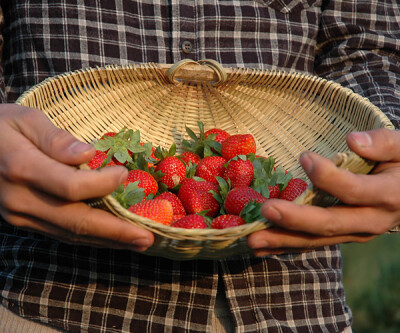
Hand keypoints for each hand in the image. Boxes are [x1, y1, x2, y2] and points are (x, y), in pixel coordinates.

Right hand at [0, 104, 153, 250]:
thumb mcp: (25, 119)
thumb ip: (55, 138)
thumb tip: (88, 155)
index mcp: (21, 167)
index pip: (71, 186)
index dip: (103, 184)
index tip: (125, 174)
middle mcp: (20, 198)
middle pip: (75, 220)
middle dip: (116, 232)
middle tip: (148, 238)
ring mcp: (20, 214)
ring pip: (69, 233)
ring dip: (107, 241)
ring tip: (138, 243)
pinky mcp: (23, 220)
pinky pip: (61, 232)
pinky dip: (89, 237)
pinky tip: (111, 238)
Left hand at [247, 128, 399, 255]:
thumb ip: (383, 143)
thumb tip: (353, 141)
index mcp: (388, 195)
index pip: (354, 190)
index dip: (329, 176)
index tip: (304, 157)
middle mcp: (371, 221)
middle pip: (330, 223)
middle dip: (296, 219)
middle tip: (266, 210)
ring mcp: (355, 233)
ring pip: (317, 240)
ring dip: (283, 240)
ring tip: (253, 239)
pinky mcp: (342, 236)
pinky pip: (313, 243)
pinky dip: (286, 246)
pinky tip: (261, 248)